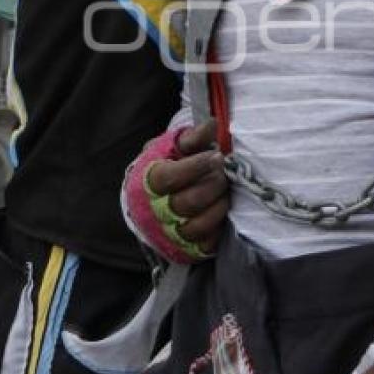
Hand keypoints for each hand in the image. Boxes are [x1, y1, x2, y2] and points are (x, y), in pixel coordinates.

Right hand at [147, 119, 229, 254]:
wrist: (148, 200)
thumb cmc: (164, 167)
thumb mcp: (171, 147)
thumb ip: (190, 138)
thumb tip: (212, 125)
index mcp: (148, 182)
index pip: (169, 178)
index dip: (196, 167)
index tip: (216, 156)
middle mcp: (156, 211)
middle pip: (188, 202)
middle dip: (213, 185)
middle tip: (223, 172)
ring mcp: (171, 232)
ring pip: (199, 225)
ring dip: (219, 205)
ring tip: (225, 190)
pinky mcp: (186, 248)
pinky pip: (207, 243)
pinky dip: (219, 226)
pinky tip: (221, 209)